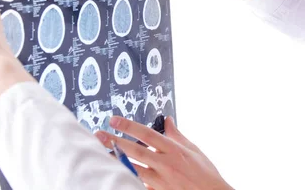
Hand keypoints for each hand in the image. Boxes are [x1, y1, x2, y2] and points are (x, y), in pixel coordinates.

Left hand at [95, 116, 233, 189]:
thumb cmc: (205, 174)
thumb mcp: (193, 150)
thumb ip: (177, 135)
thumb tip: (167, 120)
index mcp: (174, 150)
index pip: (147, 134)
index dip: (129, 126)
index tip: (114, 120)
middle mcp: (166, 164)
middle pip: (136, 151)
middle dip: (116, 142)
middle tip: (99, 135)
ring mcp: (161, 181)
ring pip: (133, 169)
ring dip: (117, 160)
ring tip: (102, 152)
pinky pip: (140, 186)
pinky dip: (128, 179)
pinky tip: (116, 174)